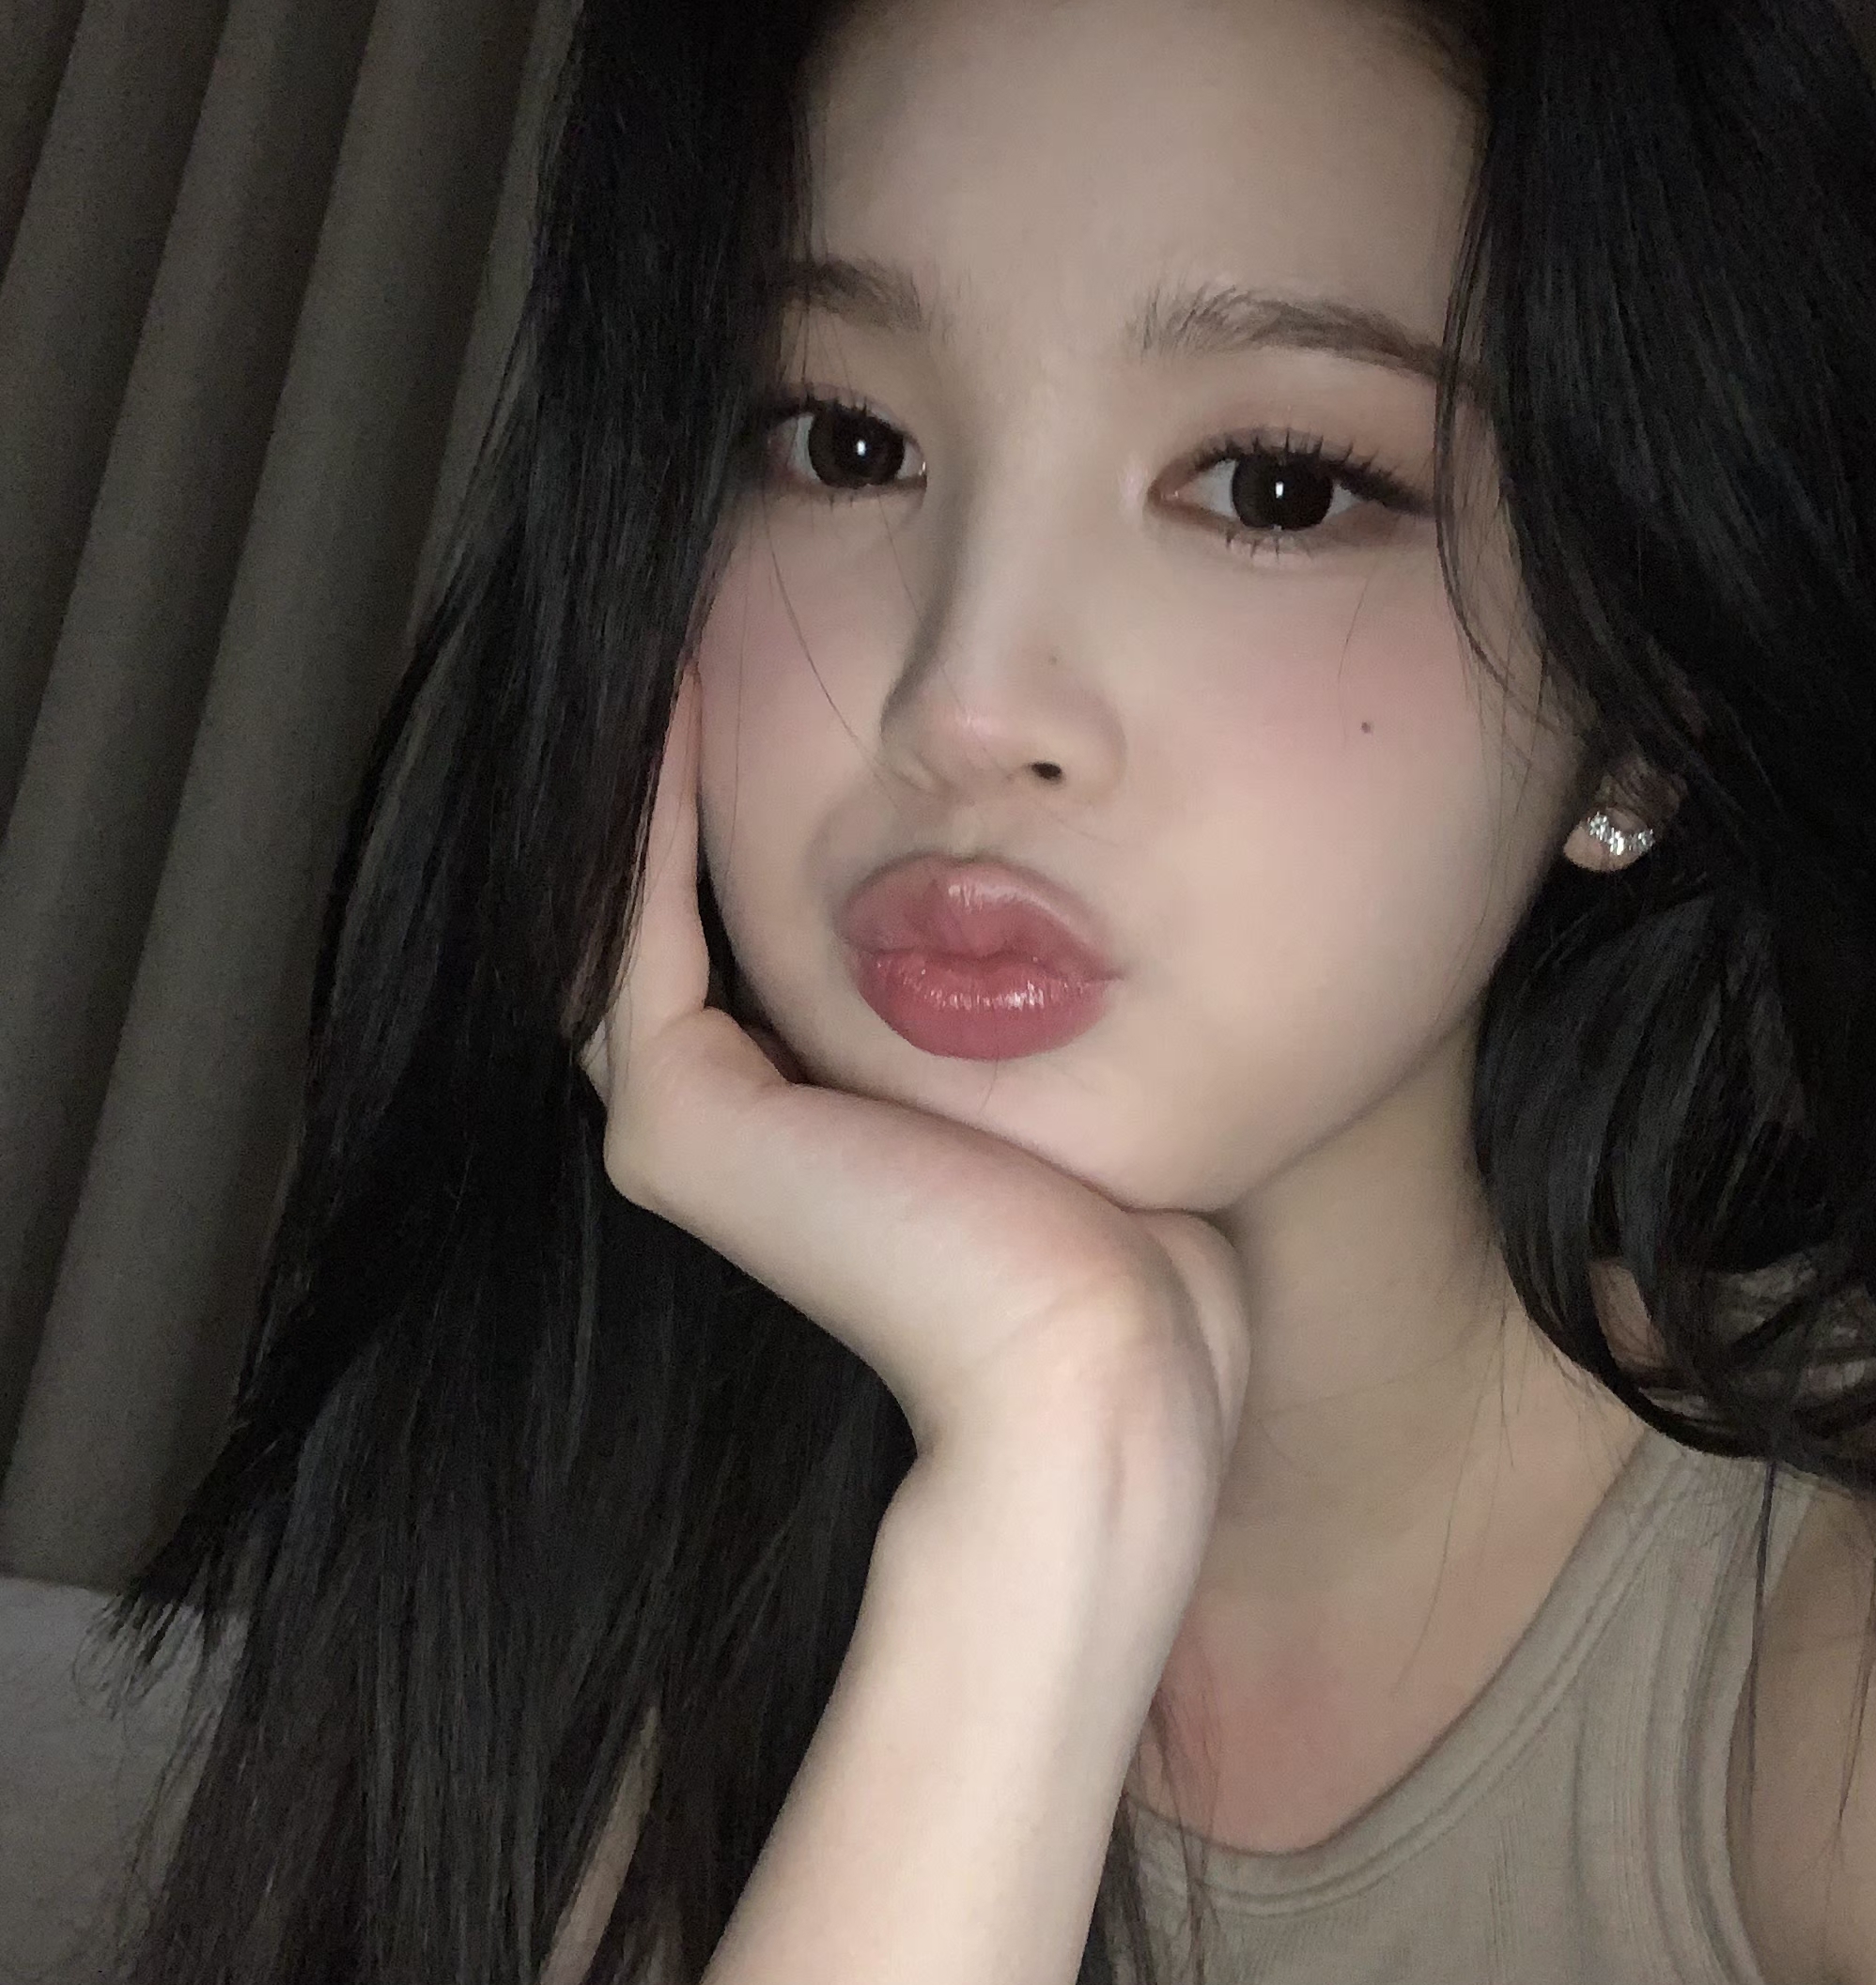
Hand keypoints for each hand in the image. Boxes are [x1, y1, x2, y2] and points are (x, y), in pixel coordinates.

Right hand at [573, 659, 1249, 1520]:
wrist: (1106, 1364)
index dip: (744, 802)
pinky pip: (641, 929)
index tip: (781, 671)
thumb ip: (1018, 995)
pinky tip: (682, 693)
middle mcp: (722, 1132)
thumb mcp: (1066, 1078)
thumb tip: (1060, 900)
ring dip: (653, 776)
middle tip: (704, 621)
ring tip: (679, 631)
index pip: (740, 932)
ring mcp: (683, 1135)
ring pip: (634, 910)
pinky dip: (654, 812)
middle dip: (681, 775)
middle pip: (674, 913)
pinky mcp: (677, 1132)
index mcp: (803, 1128)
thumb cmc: (1132, 1246)